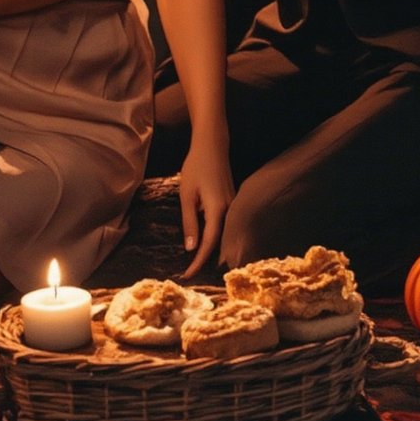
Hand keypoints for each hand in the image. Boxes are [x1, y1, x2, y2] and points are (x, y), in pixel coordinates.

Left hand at [178, 136, 234, 278]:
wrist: (212, 146)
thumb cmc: (196, 167)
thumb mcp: (187, 195)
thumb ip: (190, 222)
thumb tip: (191, 248)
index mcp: (217, 209)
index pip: (209, 243)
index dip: (198, 261)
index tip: (187, 275)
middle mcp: (229, 210)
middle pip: (219, 242)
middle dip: (205, 260)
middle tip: (189, 273)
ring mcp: (232, 206)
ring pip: (222, 234)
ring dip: (210, 249)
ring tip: (195, 263)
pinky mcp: (231, 202)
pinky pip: (224, 225)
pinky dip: (214, 237)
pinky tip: (204, 242)